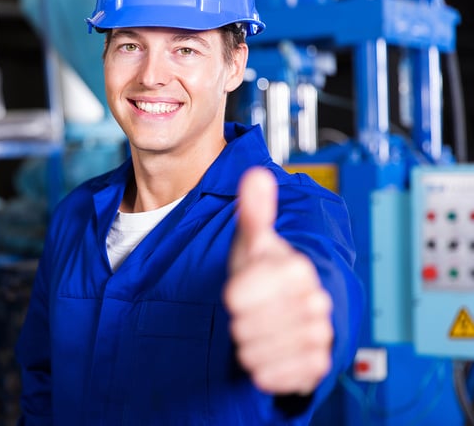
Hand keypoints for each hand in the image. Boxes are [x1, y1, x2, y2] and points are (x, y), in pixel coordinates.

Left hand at [223, 167, 332, 395]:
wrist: (290, 307)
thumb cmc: (266, 271)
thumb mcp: (254, 240)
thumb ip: (254, 210)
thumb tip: (255, 175)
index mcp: (298, 270)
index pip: (238, 297)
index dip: (233, 296)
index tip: (241, 290)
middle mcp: (314, 303)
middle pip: (246, 326)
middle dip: (240, 320)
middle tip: (250, 311)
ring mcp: (318, 335)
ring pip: (257, 353)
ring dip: (248, 344)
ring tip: (258, 329)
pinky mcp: (317, 365)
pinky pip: (273, 376)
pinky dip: (262, 368)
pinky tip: (267, 352)